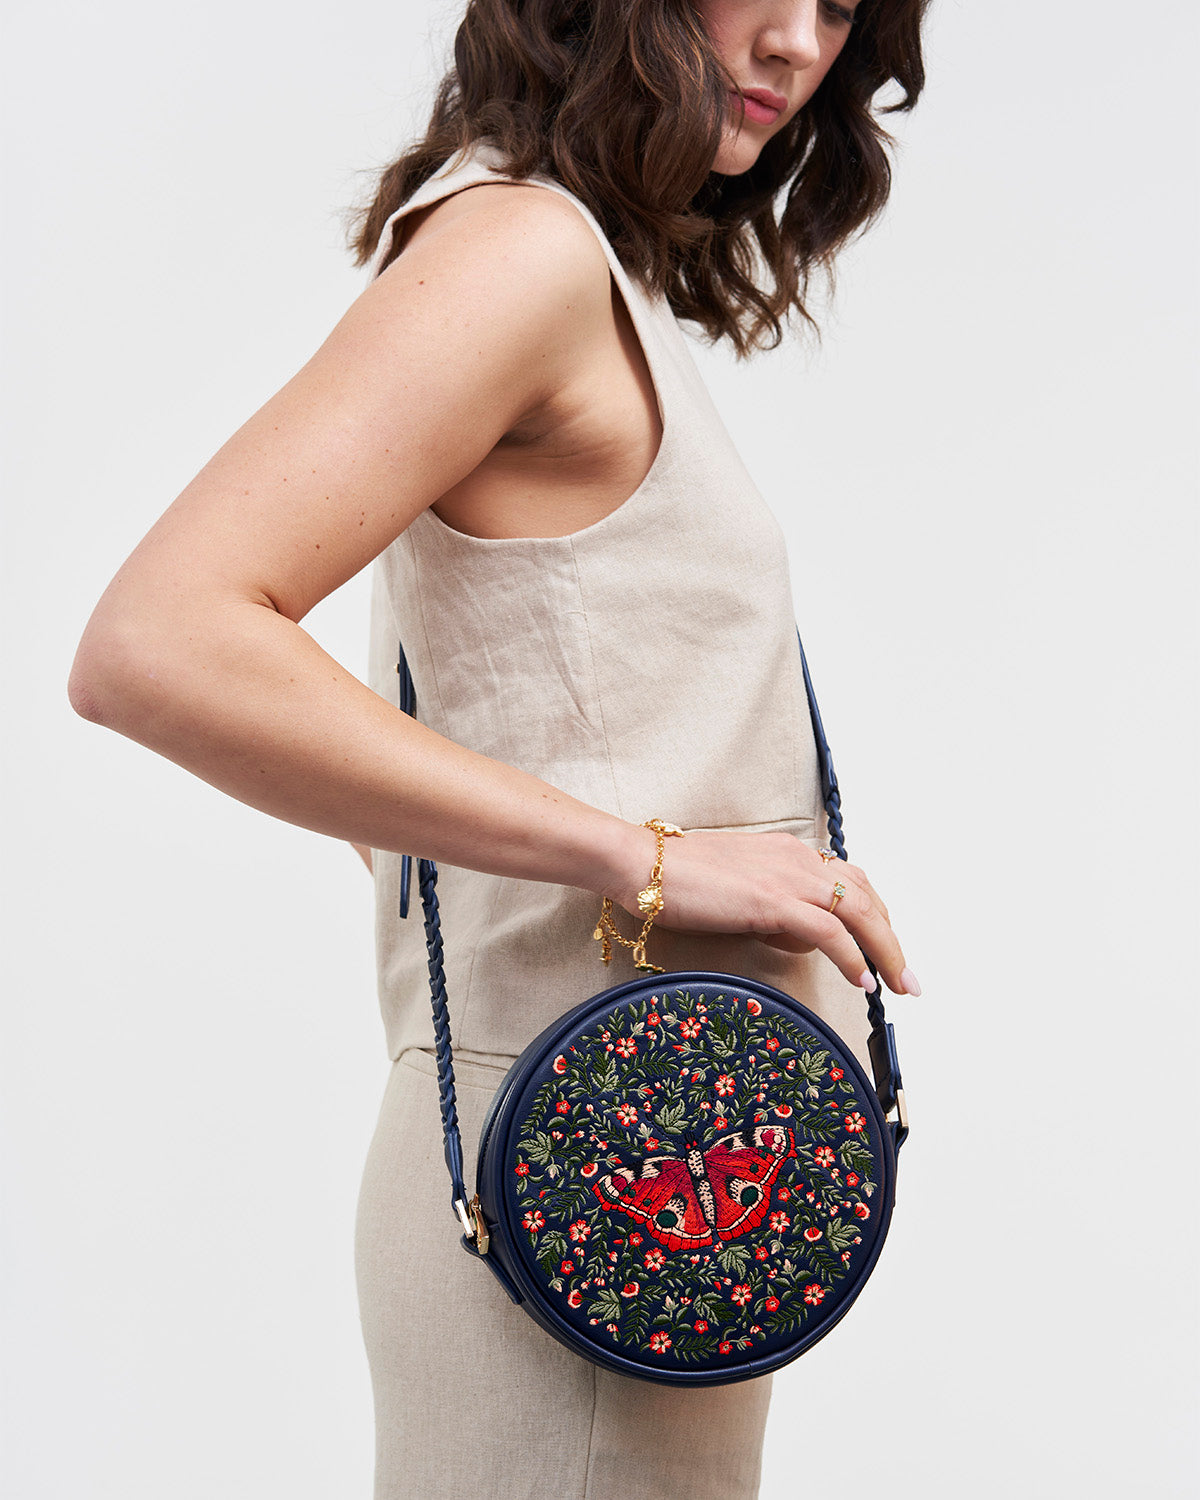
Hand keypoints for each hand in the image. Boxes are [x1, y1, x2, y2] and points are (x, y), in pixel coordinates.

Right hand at [608, 826, 918, 995]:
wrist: (638, 862)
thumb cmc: (672, 878)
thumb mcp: (734, 888)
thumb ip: (767, 905)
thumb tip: (791, 933)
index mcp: (787, 852)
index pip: (847, 882)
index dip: (872, 918)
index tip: (882, 948)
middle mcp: (796, 859)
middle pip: (865, 896)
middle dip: (891, 939)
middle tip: (905, 977)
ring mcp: (786, 877)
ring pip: (859, 912)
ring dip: (886, 952)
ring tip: (899, 985)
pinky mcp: (772, 900)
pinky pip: (829, 931)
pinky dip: (853, 956)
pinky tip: (862, 980)